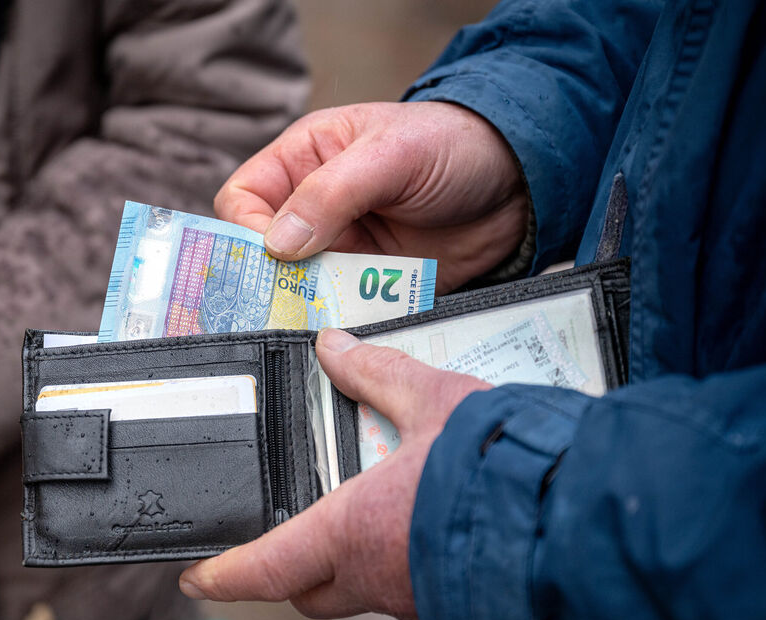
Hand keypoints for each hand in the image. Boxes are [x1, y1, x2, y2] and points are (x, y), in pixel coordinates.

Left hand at [178, 328, 488, 619]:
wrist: (584, 516)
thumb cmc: (502, 466)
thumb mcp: (432, 400)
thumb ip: (378, 373)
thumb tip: (336, 348)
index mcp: (351, 531)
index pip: (265, 568)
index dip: (225, 573)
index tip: (197, 574)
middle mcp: (377, 577)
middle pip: (309, 588)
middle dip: (286, 569)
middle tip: (281, 538)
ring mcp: (417, 597)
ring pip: (363, 589)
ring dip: (352, 560)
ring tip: (366, 513)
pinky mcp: (457, 599)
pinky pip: (410, 586)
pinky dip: (402, 559)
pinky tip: (424, 523)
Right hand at [214, 102, 528, 290]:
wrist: (521, 184)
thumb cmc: (454, 145)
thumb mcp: (390, 156)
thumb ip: (330, 193)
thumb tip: (276, 243)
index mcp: (304, 158)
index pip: (244, 198)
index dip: (246, 230)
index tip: (268, 259)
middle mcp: (314, 205)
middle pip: (263, 251)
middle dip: (270, 279)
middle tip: (281, 305)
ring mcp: (341, 246)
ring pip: (298, 286)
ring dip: (306, 304)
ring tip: (320, 317)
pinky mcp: (369, 281)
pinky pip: (339, 308)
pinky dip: (341, 320)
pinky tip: (350, 327)